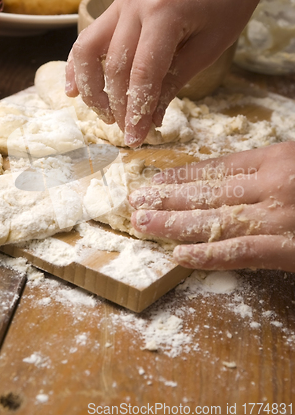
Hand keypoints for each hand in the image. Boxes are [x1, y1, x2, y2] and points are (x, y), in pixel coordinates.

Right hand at [66, 0, 294, 147]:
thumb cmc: (225, 10)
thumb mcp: (206, 52)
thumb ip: (172, 83)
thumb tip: (148, 120)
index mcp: (164, 11)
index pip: (142, 72)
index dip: (136, 110)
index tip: (134, 138)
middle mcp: (135, 2)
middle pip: (114, 65)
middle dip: (118, 105)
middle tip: (126, 131)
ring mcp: (122, 0)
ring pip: (88, 50)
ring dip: (91, 88)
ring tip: (104, 115)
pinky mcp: (117, 5)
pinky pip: (89, 37)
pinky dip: (79, 65)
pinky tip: (74, 90)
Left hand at [129, 142, 294, 271]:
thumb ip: (270, 172)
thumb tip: (234, 184)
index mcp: (276, 159)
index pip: (220, 169)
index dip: (184, 176)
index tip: (157, 181)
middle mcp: (272, 185)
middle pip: (209, 192)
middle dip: (168, 198)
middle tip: (135, 200)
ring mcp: (279, 218)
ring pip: (216, 220)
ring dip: (174, 223)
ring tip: (142, 223)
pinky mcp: (289, 249)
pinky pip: (243, 252)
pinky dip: (209, 255)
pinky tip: (179, 255)